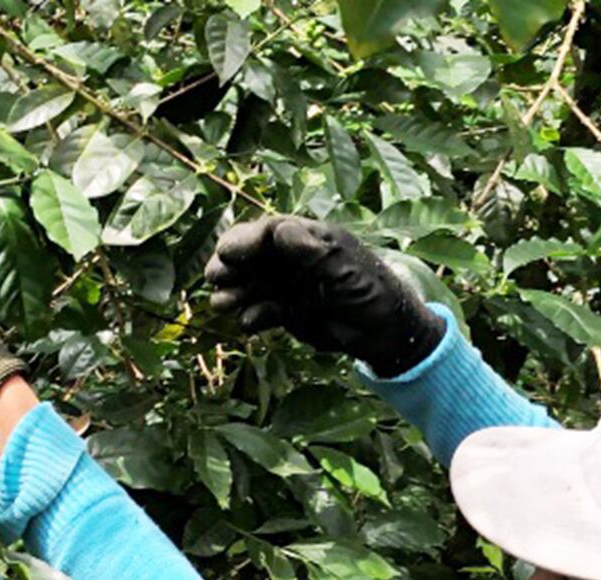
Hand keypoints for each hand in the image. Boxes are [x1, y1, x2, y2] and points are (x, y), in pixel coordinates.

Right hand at [204, 216, 445, 377]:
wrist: (384, 331)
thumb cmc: (370, 290)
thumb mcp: (343, 266)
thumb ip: (310, 250)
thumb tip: (278, 228)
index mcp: (307, 239)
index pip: (268, 232)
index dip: (246, 241)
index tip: (228, 253)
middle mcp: (292, 259)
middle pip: (251, 257)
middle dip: (230, 266)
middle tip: (216, 278)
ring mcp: (287, 285)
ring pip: (251, 285)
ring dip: (234, 293)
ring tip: (222, 305)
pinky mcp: (287, 312)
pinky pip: (261, 311)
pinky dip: (252, 316)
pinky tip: (249, 324)